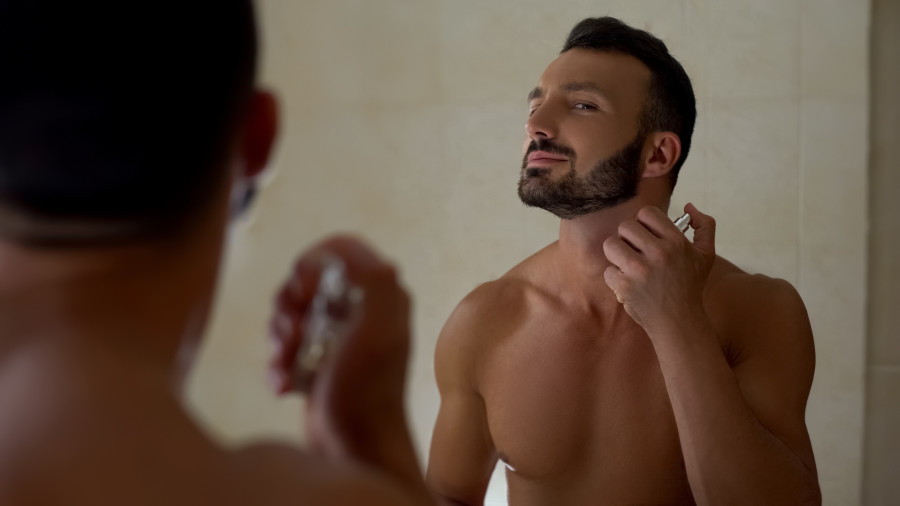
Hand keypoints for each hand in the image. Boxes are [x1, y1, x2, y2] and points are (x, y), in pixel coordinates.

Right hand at [267, 236, 411, 457]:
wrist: (357, 448)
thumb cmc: (368, 390)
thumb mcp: (378, 325)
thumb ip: (371, 275)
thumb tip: (340, 247)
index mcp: (382, 293)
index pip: (339, 249)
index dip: (311, 262)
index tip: (303, 290)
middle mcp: (363, 310)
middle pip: (306, 281)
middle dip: (287, 306)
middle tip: (291, 334)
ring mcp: (340, 337)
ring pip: (290, 314)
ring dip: (278, 338)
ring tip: (286, 363)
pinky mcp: (319, 363)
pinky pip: (285, 349)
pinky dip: (277, 365)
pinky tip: (285, 386)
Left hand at [602, 203, 715, 334]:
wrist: (679, 322)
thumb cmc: (690, 286)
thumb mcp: (706, 254)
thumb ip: (704, 226)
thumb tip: (688, 206)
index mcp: (676, 242)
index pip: (646, 213)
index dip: (643, 222)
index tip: (647, 236)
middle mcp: (659, 253)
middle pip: (625, 226)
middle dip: (627, 238)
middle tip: (635, 251)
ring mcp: (640, 270)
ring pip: (610, 244)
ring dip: (616, 254)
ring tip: (627, 264)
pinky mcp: (625, 286)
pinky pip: (608, 270)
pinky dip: (614, 277)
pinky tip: (628, 283)